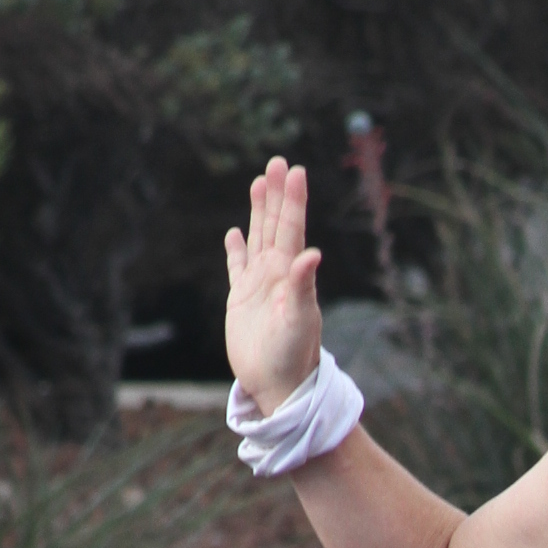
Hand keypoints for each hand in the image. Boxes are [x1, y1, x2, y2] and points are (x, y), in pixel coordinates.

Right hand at [224, 156, 324, 414]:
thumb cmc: (293, 355)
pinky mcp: (241, 300)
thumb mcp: (299, 319)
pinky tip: (234, 234)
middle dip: (276, 194)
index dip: (293, 200)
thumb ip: (303, 286)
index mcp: (291, 274)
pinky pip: (237, 267)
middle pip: (275, 225)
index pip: (292, 228)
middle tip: (278, 162)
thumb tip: (313, 254)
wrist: (278, 385)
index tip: (295, 170)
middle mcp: (277, 274)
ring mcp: (258, 285)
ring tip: (260, 183)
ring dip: (258, 212)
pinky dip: (236, 250)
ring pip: (257, 238)